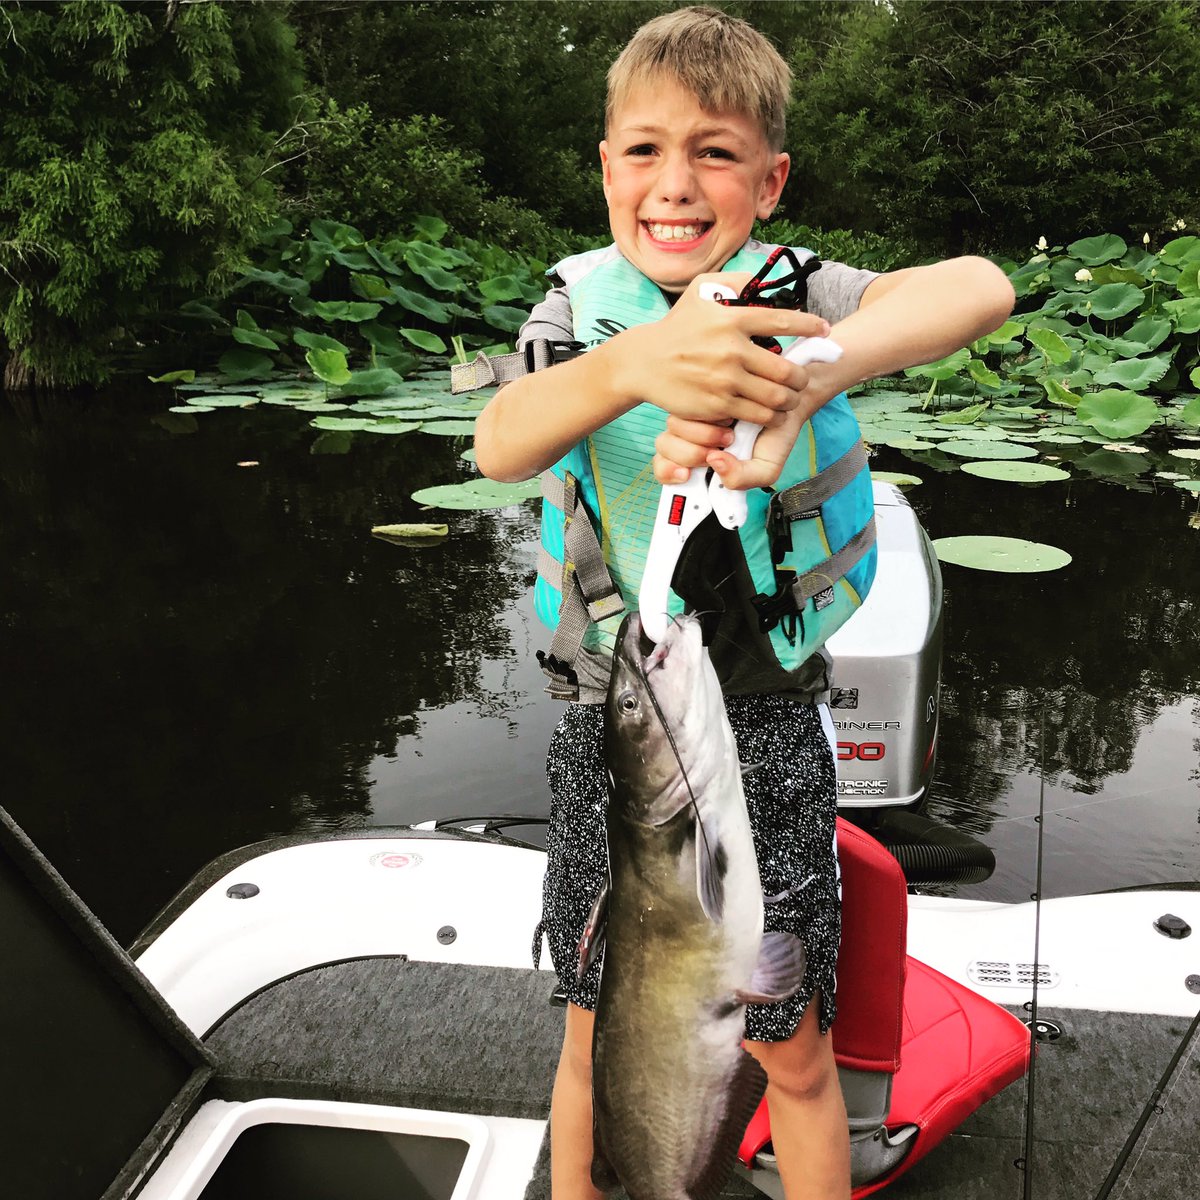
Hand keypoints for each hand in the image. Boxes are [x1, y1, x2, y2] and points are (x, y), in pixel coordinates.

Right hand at [615, 274, 831, 427]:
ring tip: (788, 401)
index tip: (824, 331)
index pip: (782, 320)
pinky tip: (768, 414)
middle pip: (786, 370)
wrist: (644, 362)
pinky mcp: (717, 405)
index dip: (810, 326)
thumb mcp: (699, 292)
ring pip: (775, 397)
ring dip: (788, 402)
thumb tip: (759, 278)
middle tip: (801, 381)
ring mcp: (725, 380)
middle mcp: (732, 349)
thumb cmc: (676, 328)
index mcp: (732, 319)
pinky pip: (755, 414)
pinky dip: (768, 416)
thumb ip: (732, 282)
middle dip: (800, 379)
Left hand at [653, 409, 805, 488]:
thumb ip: (741, 479)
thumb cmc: (774, 436)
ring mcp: (694, 414)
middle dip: (692, 453)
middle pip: (665, 447)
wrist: (792, 403)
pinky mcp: (700, 392)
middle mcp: (692, 437)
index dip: (669, 472)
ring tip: (728, 430)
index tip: (685, 474)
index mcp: (700, 459)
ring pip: (672, 426)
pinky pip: (687, 404)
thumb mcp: (765, 468)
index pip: (665, 468)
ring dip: (701, 433)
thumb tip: (713, 461)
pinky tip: (725, 414)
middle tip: (719, 450)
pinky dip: (705, 413)